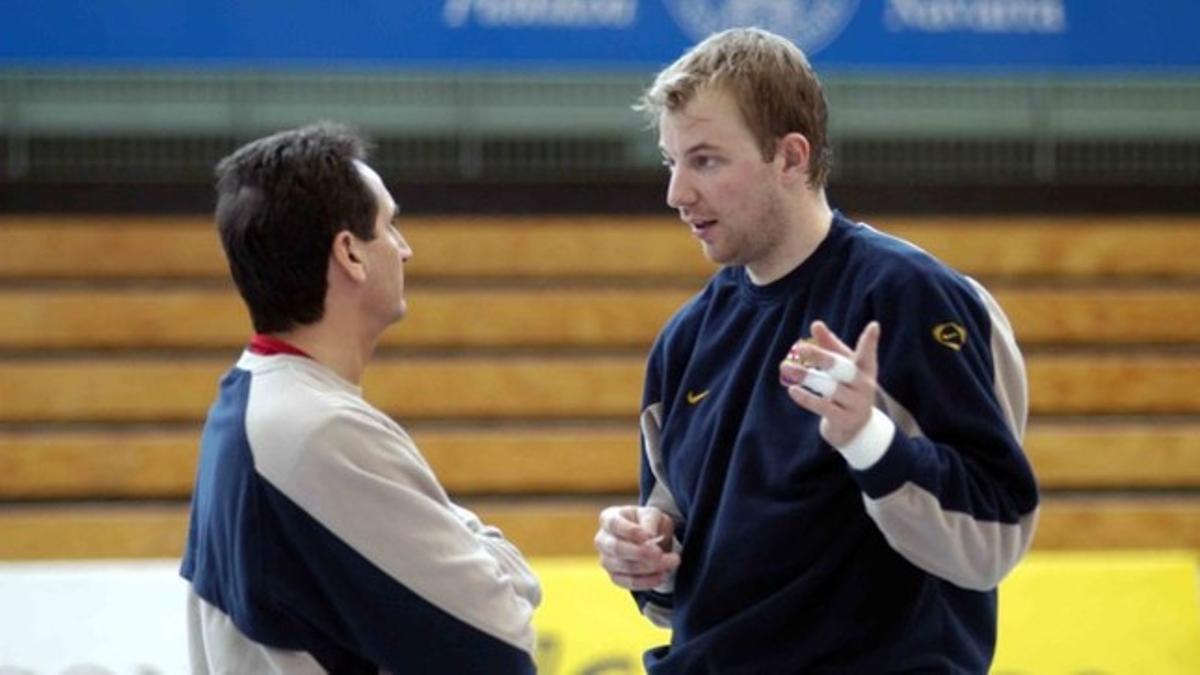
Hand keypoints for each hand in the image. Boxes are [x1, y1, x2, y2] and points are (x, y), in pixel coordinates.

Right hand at [594, 505, 680, 590]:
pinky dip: (647, 581)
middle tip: (660, 553)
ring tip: (670, 562)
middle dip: (641, 553)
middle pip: (617, 548)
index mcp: (609, 518)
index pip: (614, 524)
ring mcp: (606, 560)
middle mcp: (603, 540)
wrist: (650, 540)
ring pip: (625, 567)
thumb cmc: (648, 523)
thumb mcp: (652, 514)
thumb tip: (650, 536)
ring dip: (650, 567)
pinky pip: (629, 582)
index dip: (631, 532)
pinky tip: (662, 575)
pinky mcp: (614, 577)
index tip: (650, 537)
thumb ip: (650, 520)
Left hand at [779, 320, 880, 446]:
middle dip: (822, 356)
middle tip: (801, 347)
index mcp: (865, 371)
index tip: (873, 326)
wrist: (855, 430)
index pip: (867, 354)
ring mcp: (856, 404)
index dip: (870, 341)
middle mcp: (864, 386)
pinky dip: (807, 398)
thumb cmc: (847, 389)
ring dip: (806, 377)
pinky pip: (823, 407)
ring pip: (830, 388)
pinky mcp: (844, 419)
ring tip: (785, 367)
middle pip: (842, 368)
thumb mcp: (841, 368)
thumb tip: (816, 324)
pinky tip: (792, 390)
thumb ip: (830, 346)